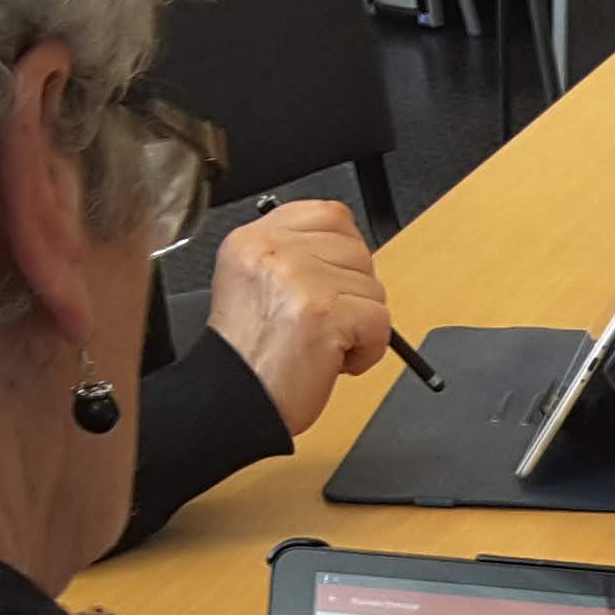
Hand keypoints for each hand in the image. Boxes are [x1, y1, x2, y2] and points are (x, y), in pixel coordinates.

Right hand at [204, 200, 391, 438]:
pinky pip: (380, 323)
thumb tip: (350, 253)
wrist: (233, 400)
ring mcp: (300, 278)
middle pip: (358, 251)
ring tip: (322, 346)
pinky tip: (334, 362)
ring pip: (373, 289)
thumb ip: (295, 258)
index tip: (333, 283)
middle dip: (353, 293)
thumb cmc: (248, 357)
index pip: (330, 215)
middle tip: (323, 323)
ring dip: (359, 326)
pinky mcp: (325, 313)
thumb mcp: (254, 283)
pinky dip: (368, 351)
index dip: (344, 253)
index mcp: (254, 239)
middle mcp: (274, 250)